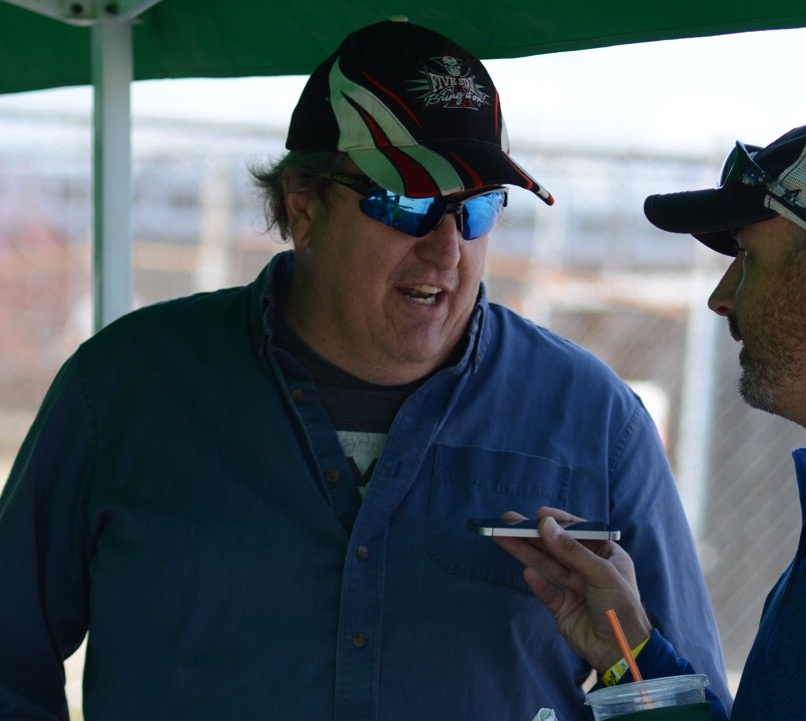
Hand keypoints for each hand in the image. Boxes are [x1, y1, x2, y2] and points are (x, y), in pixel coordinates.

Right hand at [494, 507, 652, 673]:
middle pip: (556, 547)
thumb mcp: (602, 573)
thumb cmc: (621, 608)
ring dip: (525, 551)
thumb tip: (545, 524)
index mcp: (606, 555)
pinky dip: (537, 582)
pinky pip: (547, 591)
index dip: (558, 522)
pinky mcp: (562, 608)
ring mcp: (574, 588)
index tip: (539, 514)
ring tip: (502, 537)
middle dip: (533, 534)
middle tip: (508, 521)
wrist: (623, 654)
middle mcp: (588, 568)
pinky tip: (527, 572)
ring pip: (546, 565)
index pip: (579, 532)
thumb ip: (572, 550)